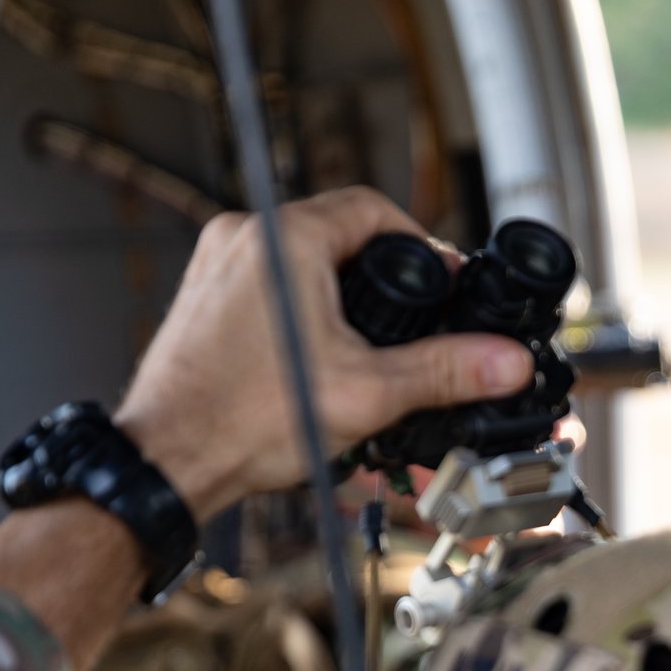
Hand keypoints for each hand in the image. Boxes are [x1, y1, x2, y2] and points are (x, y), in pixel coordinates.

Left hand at [113, 188, 534, 517]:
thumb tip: (503, 361)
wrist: (167, 460)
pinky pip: (269, 278)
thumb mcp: (367, 394)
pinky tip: (320, 352)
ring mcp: (216, 263)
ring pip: (302, 256)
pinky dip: (303, 303)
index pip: (373, 209)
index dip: (419, 243)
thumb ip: (443, 370)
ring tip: (368, 343)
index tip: (443, 280)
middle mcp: (244, 237)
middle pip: (337, 231)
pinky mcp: (203, 294)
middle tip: (415, 318)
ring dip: (341, 290)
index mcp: (286, 240)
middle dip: (383, 273)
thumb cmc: (243, 423)